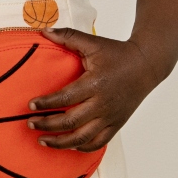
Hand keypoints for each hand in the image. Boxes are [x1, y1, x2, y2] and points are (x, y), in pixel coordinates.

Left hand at [28, 28, 157, 150]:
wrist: (147, 65)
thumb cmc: (118, 53)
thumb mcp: (93, 42)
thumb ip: (68, 36)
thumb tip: (44, 30)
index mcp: (95, 83)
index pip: (65, 98)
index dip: (46, 104)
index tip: (30, 106)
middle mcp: (103, 103)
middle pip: (71, 122)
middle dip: (47, 125)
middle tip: (30, 123)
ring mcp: (111, 116)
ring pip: (83, 138)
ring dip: (60, 143)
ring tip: (42, 141)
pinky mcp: (116, 124)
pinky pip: (98, 143)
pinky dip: (82, 147)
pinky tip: (68, 146)